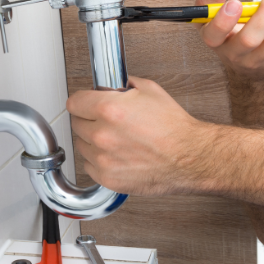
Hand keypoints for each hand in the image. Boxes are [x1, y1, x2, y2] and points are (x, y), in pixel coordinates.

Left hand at [67, 76, 214, 195]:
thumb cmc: (173, 128)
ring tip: (116, 139)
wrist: (189, 158)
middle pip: (76, 124)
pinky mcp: (107, 178)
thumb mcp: (149, 90)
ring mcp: (103, 159)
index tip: (85, 104)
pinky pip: (89, 166)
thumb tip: (110, 85)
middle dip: (89, 120)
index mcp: (108, 109)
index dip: (82, 101)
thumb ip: (123, 84)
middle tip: (106, 121)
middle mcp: (102, 134)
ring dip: (93, 141)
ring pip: (82, 146)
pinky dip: (99, 161)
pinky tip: (116, 154)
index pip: (74, 102)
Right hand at [196, 0, 263, 82]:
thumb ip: (210, 1)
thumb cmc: (230, 36)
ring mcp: (261, 59)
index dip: (224, 21)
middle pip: (250, 39)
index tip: (235, 3)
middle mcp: (237, 54)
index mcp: (216, 41)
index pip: (214, 35)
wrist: (249, 69)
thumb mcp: (211, 21)